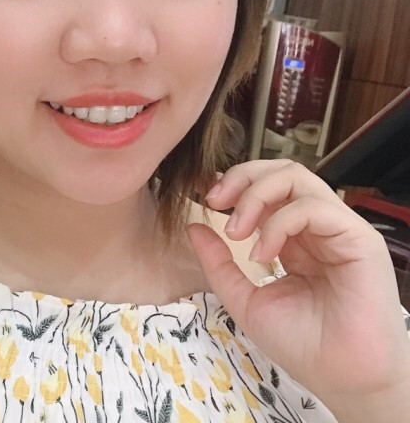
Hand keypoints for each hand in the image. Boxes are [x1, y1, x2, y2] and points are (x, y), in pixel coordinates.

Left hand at [186, 159, 409, 408]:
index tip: (205, 198)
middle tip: (215, 201)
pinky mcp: (358, 238)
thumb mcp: (245, 299)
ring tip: (236, 232)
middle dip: (241, 178)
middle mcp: (317, 226)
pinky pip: (313, 207)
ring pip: (296, 177)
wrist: (343, 381)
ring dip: (255, 196)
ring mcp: (338, 229)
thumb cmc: (301, 344)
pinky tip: (263, 254)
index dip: (234, 183)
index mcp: (294, 236)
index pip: (267, 186)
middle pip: (280, 171)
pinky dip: (278, 222)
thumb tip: (192, 227)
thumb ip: (219, 263)